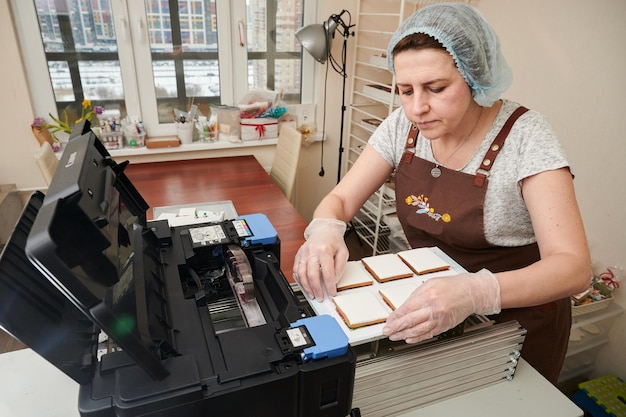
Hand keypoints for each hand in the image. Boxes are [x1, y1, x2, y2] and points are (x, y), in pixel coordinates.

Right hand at [293, 218, 348, 300]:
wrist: (324, 228)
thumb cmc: (334, 240)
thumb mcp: (343, 252)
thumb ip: (340, 267)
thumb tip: (335, 280)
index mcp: (324, 250)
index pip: (327, 273)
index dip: (329, 286)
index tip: (332, 293)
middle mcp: (312, 251)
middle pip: (312, 275)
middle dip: (317, 289)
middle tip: (321, 297)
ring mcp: (303, 253)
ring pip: (302, 274)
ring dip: (307, 287)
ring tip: (312, 294)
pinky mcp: (298, 255)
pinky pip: (296, 270)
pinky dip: (300, 279)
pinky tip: (305, 285)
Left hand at [382, 269, 500, 342]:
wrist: (472, 292)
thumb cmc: (452, 286)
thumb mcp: (430, 284)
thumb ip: (416, 296)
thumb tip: (404, 307)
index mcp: (427, 297)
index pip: (405, 310)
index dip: (394, 318)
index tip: (387, 322)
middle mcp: (433, 309)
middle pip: (409, 322)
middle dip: (396, 329)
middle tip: (387, 332)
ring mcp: (439, 319)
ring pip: (418, 331)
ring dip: (404, 335)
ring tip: (395, 337)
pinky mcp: (444, 326)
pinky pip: (428, 334)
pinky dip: (417, 338)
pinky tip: (409, 339)